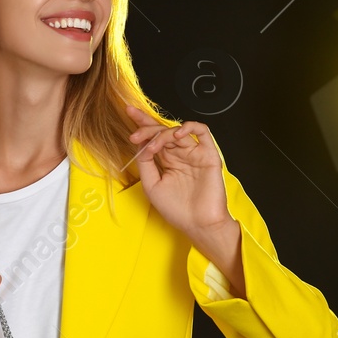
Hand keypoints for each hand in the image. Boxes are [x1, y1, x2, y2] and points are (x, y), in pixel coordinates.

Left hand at [123, 104, 232, 240]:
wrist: (198, 224)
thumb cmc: (178, 210)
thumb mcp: (152, 186)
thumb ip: (145, 164)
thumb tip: (140, 146)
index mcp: (167, 162)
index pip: (153, 138)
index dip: (142, 125)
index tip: (129, 113)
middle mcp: (179, 155)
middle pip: (162, 131)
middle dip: (147, 127)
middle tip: (136, 134)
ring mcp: (193, 154)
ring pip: (177, 131)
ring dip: (162, 134)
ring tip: (153, 146)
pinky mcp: (208, 154)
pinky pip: (202, 132)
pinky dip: (189, 127)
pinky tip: (177, 134)